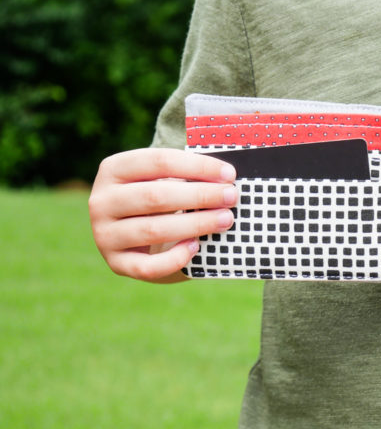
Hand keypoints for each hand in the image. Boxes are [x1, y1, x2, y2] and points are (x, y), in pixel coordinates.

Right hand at [88, 148, 236, 282]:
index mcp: (113, 169)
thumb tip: (227, 177)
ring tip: (225, 219)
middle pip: (155, 196)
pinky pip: (147, 267)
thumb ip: (188, 174)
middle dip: (200, 196)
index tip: (229, 174)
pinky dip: (174, 259)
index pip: (159, 161)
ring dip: (195, 224)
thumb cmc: (161, 197)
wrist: (137, 234)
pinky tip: (196, 247)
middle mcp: (102, 201)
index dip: (198, 166)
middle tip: (232, 197)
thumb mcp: (166, 178)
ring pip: (153, 230)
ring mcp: (105, 234)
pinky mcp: (116, 263)